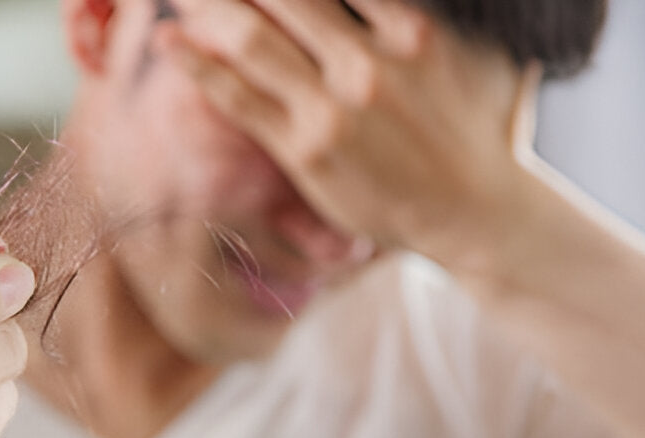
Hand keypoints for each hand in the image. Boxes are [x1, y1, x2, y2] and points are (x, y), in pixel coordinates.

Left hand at [160, 0, 543, 263]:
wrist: (474, 211)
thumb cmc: (475, 128)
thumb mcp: (468, 53)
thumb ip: (420, 14)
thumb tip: (390, 2)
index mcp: (412, 31)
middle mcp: (368, 64)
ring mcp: (332, 108)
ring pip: (251, 39)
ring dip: (207, 5)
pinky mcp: (304, 149)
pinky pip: (239, 98)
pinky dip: (198, 64)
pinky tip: (169, 38)